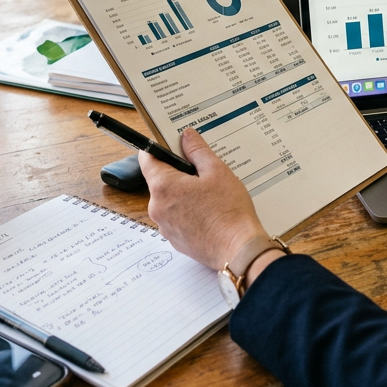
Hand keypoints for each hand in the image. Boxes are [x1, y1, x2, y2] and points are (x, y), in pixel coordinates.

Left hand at [139, 128, 266, 271]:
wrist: (239, 250)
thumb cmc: (229, 211)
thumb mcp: (217, 171)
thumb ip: (198, 151)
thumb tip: (186, 136)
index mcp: (164, 186)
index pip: (147, 158)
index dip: (158, 147)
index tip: (171, 143)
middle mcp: (157, 208)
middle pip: (160, 180)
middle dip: (178, 172)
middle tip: (203, 170)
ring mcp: (165, 227)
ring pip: (169, 200)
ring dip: (184, 193)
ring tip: (210, 194)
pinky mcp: (175, 240)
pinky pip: (176, 218)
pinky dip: (188, 212)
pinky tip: (209, 212)